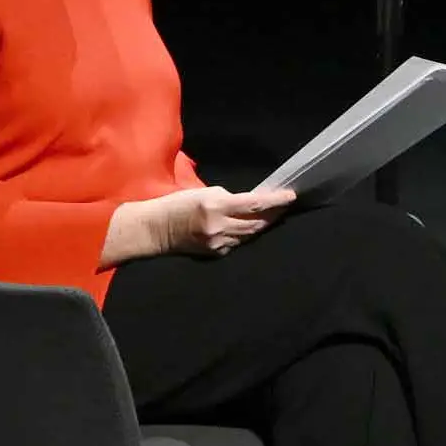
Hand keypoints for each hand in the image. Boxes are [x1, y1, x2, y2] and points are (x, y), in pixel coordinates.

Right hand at [103, 185, 296, 265]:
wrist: (155, 229)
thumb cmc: (177, 204)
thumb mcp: (204, 193)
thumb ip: (229, 198)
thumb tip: (253, 203)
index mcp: (216, 205)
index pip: (255, 204)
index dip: (276, 201)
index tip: (291, 197)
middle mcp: (219, 225)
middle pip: (257, 222)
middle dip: (274, 214)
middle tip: (286, 206)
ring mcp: (217, 242)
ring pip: (250, 234)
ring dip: (262, 225)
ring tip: (274, 216)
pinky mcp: (215, 253)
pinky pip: (237, 243)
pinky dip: (246, 235)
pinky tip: (251, 228)